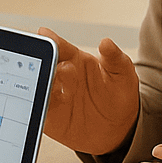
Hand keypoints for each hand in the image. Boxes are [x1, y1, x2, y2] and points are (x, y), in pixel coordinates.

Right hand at [41, 28, 139, 155]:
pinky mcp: (51, 115)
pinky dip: (38, 105)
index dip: (52, 40)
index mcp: (75, 60)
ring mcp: (54, 95)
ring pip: (40, 85)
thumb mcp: (123, 74)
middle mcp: (61, 76)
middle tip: (49, 61)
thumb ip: (115, 58)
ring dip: (41, 82)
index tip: (44, 34)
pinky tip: (43, 103)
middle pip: (45, 64)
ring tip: (48, 82)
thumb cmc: (118, 95)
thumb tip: (106, 42)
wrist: (118, 128)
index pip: (60, 47)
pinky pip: (40, 108)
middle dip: (43, 60)